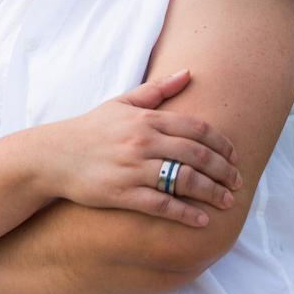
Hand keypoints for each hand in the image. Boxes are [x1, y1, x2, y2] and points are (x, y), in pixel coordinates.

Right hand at [46, 69, 242, 227]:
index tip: (235, 156)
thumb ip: (157, 90)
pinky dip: (185, 213)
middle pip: (196, 154)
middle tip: (238, 182)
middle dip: (224, 170)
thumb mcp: (122, 103)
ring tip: (226, 202)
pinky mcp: (122, 193)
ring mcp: (133, 168)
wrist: (55, 155)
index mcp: (146, 118)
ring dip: (211, 192)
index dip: (221, 143)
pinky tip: (201, 220)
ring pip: (184, 180)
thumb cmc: (92, 129)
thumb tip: (188, 73)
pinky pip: (161, 205)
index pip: (196, 128)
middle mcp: (143, 141)